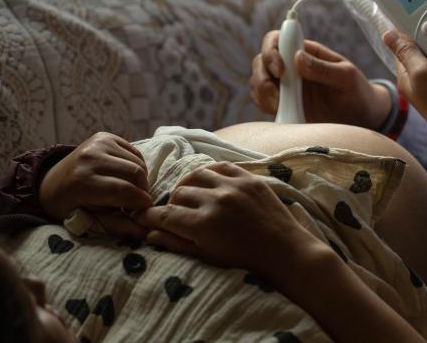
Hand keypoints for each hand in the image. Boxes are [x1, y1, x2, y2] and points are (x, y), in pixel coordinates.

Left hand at [39, 132, 151, 236]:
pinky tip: (127, 176)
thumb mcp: (89, 219)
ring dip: (141, 179)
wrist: (51, 182)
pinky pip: (134, 152)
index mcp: (82, 181)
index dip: (140, 202)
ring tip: (131, 190)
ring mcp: (97, 143)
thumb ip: (117, 225)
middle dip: (143, 190)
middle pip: (135, 173)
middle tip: (138, 201)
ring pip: (138, 161)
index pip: (124, 190)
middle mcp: (90, 157)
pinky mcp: (105, 136)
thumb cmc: (70, 205)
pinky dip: (137, 166)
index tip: (145, 210)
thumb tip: (144, 233)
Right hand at [141, 161, 319, 281]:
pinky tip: (206, 182)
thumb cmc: (244, 261)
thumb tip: (150, 233)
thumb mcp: (207, 256)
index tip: (142, 217)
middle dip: (170, 204)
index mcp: (203, 224)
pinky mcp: (249, 177)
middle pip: (178, 193)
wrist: (284, 252)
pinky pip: (220, 166)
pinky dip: (209, 172)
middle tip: (170, 212)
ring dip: (188, 186)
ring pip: (196, 175)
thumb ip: (177, 243)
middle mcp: (216, 200)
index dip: (150, 216)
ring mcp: (234, 185)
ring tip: (188, 196)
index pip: (166, 215)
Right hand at [250, 32, 391, 128]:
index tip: (281, 70)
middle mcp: (291, 66)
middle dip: (262, 76)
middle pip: (261, 60)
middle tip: (275, 95)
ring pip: (257, 81)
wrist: (362, 118)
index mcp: (306, 52)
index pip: (278, 39)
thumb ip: (324, 68)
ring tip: (277, 107)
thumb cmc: (357, 92)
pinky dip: (263, 106)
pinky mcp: (283, 104)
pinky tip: (278, 113)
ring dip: (261, 92)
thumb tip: (297, 57)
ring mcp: (285, 86)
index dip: (272, 50)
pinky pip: (262, 101)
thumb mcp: (347, 78)